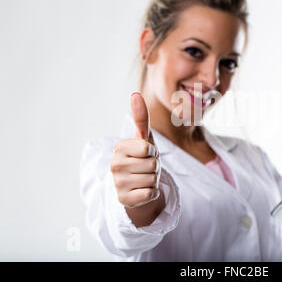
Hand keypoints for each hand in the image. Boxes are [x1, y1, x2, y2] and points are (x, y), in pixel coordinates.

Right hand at [110, 92, 164, 225]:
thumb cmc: (141, 158)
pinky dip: (152, 193)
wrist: (137, 185)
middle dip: (154, 167)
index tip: (145, 154)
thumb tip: (135, 93)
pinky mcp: (123, 200)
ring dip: (154, 180)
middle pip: (152, 164)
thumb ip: (140, 117)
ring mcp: (117, 184)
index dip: (152, 152)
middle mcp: (114, 165)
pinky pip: (150, 194)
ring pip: (152, 179)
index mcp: (118, 148)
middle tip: (146, 168)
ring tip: (144, 178)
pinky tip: (142, 191)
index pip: (147, 148)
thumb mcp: (143, 138)